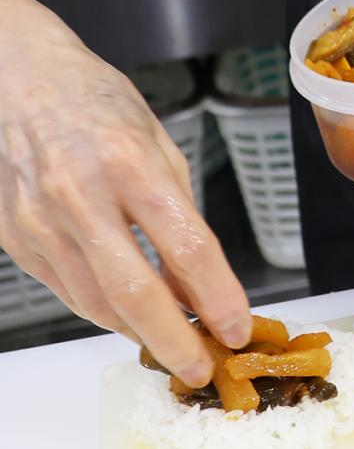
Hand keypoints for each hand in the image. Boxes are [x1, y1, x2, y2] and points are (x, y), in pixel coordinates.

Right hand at [0, 0, 251, 381]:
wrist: (23, 80)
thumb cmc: (98, 102)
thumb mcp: (158, 140)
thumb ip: (178, 208)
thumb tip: (198, 278)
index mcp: (130, 163)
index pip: (186, 246)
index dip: (218, 296)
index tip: (237, 327)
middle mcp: (80, 195)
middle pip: (134, 291)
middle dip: (174, 339)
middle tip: (201, 367)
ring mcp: (40, 220)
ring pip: (94, 302)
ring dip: (137, 330)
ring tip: (171, 341)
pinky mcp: (15, 237)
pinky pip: (66, 289)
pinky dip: (100, 308)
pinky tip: (126, 312)